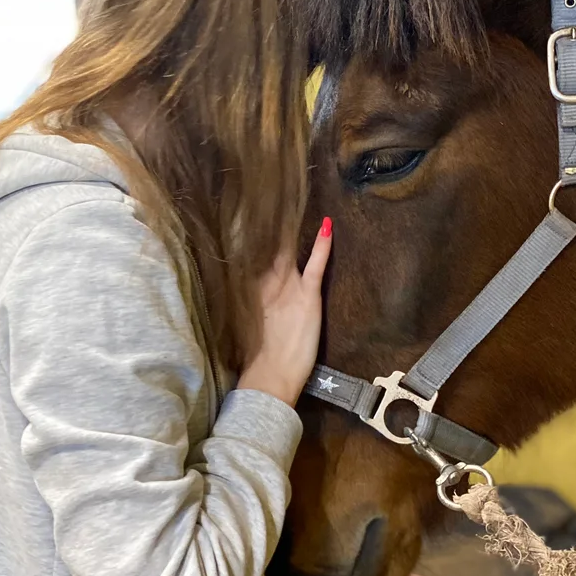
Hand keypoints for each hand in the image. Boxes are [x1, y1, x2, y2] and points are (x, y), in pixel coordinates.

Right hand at [237, 218, 332, 406]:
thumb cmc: (261, 359)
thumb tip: (248, 292)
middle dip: (270, 226)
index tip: (256, 216)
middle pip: (268, 249)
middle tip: (272, 199)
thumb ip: (252, 305)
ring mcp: (287, 287)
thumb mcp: (250, 324)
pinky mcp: (307, 295)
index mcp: (252, 291)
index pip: (254, 257)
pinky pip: (316, 266)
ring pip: (288, 252)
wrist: (269, 376)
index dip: (257, 238)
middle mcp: (266, 284)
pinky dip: (322, 247)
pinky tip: (327, 227)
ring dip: (291, 230)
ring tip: (294, 202)